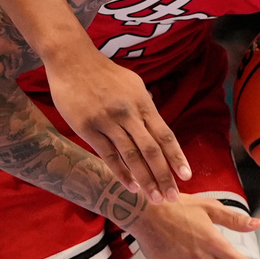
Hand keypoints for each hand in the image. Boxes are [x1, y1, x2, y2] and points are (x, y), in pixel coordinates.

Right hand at [44, 49, 192, 203]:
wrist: (72, 60)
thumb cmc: (104, 73)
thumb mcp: (132, 83)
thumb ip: (144, 105)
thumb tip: (156, 122)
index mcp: (142, 102)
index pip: (165, 134)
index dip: (176, 157)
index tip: (187, 175)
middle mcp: (128, 113)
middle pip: (151, 150)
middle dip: (164, 176)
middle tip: (173, 197)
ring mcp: (108, 121)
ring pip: (131, 156)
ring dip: (145, 179)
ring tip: (154, 198)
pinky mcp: (88, 127)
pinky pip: (108, 155)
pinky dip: (121, 172)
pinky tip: (131, 187)